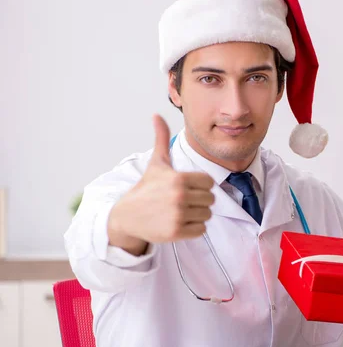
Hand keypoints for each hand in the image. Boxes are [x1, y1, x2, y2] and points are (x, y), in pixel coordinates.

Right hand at [107, 114, 215, 254]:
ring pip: (207, 215)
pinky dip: (193, 229)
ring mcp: (178, 215)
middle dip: (200, 201)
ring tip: (180, 212)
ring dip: (197, 215)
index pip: (209, 183)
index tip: (186, 188)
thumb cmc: (146, 188)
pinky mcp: (176, 232)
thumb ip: (162, 139)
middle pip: (211, 199)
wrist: (127, 216)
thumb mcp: (156, 164)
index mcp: (179, 178)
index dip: (200, 186)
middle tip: (183, 202)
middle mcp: (179, 196)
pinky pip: (201, 230)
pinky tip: (179, 223)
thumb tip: (157, 115)